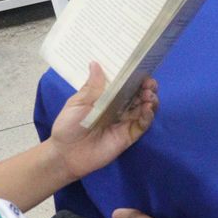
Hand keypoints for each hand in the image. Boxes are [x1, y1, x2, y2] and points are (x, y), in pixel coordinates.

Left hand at [48, 61, 158, 178]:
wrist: (66, 154)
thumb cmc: (68, 126)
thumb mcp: (77, 103)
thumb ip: (92, 87)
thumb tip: (95, 63)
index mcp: (107, 97)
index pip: (125, 84)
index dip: (135, 77)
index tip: (141, 68)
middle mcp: (119, 108)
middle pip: (139, 95)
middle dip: (147, 87)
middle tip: (149, 83)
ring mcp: (125, 121)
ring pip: (144, 108)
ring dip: (151, 99)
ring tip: (149, 94)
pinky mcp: (128, 136)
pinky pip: (142, 125)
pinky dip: (148, 116)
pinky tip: (148, 109)